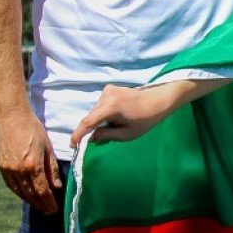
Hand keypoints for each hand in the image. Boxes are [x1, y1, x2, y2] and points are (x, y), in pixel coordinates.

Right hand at [0, 104, 59, 213]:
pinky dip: (18, 192)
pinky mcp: (1, 166)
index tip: (54, 209)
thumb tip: (57, 187)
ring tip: (39, 206)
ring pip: (19, 191)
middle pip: (31, 194)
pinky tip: (25, 195)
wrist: (11, 118)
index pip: (42, 190)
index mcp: (33, 165)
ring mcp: (7, 169)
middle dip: (40, 204)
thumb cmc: (34, 130)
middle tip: (48, 212)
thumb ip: (52, 169)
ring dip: (29, 200)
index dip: (49, 202)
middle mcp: (18, 170)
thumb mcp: (48, 148)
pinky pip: (10, 184)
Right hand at [71, 81, 192, 148]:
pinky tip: (117, 115)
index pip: (88, 122)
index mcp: (111, 107)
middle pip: (91, 116)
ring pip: (96, 111)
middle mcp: (106, 96)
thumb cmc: (146, 119)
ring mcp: (107, 90)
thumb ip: (107, 136)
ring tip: (116, 124)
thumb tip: (90, 138)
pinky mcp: (109, 88)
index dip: (78, 134)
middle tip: (100, 139)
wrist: (159, 100)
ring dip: (100, 120)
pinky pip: (101, 105)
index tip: (73, 145)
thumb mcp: (127, 134)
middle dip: (92, 128)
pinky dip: (104, 112)